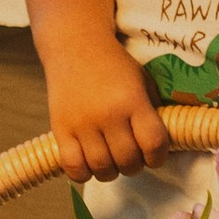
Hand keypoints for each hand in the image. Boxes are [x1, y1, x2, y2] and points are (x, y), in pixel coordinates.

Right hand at [48, 47, 169, 183]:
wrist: (75, 45)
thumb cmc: (114, 65)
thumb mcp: (142, 81)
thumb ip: (151, 112)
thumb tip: (158, 146)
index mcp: (132, 100)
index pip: (153, 144)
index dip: (158, 157)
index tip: (154, 156)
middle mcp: (108, 114)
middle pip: (128, 161)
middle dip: (134, 165)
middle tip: (132, 157)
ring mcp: (82, 123)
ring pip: (102, 168)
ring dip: (112, 172)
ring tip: (112, 161)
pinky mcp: (60, 129)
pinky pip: (73, 167)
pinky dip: (84, 173)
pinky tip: (89, 163)